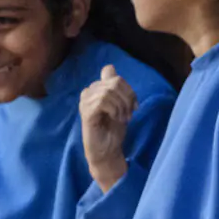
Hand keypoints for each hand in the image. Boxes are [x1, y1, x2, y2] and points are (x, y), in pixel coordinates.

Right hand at [80, 65, 136, 191]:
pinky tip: (116, 119)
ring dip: (122, 106)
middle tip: (130, 113)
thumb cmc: (113, 129)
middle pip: (114, 81)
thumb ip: (117, 89)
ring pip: (109, 90)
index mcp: (96, 88)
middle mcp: (88, 92)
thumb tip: (110, 68)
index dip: (125, 85)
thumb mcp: (121, 105)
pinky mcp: (86, 112)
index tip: (133, 103)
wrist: (107, 150)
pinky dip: (115, 110)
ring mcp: (85, 101)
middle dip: (128, 97)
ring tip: (123, 118)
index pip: (109, 71)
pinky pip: (103, 100)